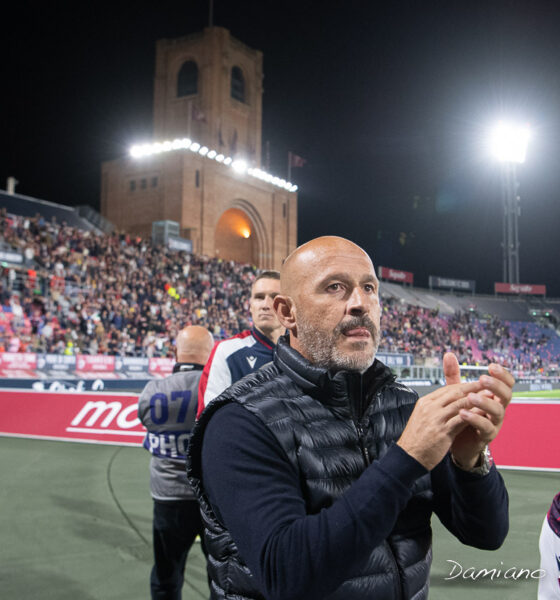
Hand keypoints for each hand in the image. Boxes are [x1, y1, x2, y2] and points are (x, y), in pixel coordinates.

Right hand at [397, 378, 483, 470]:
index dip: (463, 386)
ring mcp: (435, 419)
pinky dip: (473, 415)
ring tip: (488, 397)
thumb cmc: (416, 439)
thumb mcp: (423, 418)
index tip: (476, 384)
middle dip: (472, 388)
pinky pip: (461, 420)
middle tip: (487, 384)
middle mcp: (429, 408)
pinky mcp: (442, 431)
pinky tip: (483, 414)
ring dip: (476, 399)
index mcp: (425, 403)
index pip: (447, 389)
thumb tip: (450, 403)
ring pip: (459, 404)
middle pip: (454, 392)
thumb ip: (436, 409)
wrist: (408, 456)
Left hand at [444, 353, 514, 468]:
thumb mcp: (457, 393)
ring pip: (498, 411)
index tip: (491, 366)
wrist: (456, 441)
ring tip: (470, 397)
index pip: (506, 383)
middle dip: (496, 385)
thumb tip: (448, 354)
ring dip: (485, 402)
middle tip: (483, 379)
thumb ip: (453, 375)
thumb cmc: (460, 414)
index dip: (502, 374)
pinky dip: (475, 419)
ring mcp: (494, 422)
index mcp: (493, 396)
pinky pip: (486, 427)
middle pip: (506, 395)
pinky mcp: (486, 436)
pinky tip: (463, 413)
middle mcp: (497, 408)